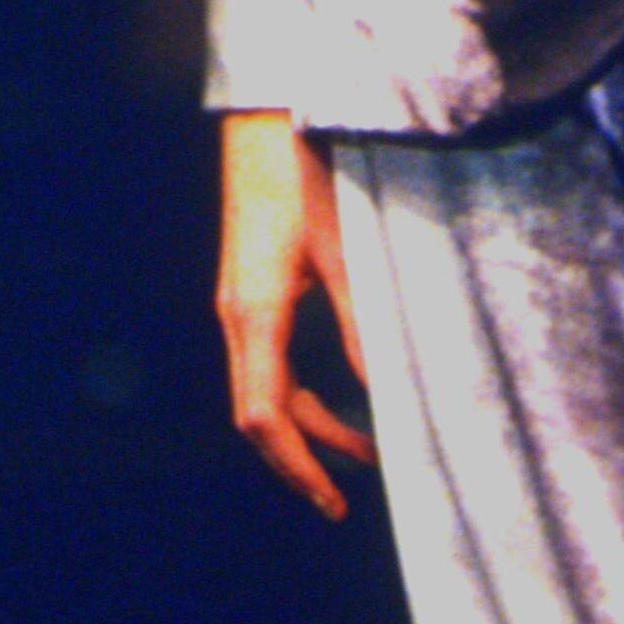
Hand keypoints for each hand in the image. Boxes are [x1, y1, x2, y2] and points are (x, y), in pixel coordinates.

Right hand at [217, 111, 375, 516]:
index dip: (297, 464)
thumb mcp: (347, 252)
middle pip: (257, 414)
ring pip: (262, 390)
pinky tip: (336, 399)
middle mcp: (236, 317)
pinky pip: (267, 362)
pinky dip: (298, 393)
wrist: (268, 123)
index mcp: (254, 313)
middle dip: (300, 459)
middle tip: (342, 499)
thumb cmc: (305, 177)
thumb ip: (364, 322)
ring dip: (305, 427)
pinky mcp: (248, 291)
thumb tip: (386, 387)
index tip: (329, 500)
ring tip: (361, 449)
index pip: (264, 416)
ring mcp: (238, 305)